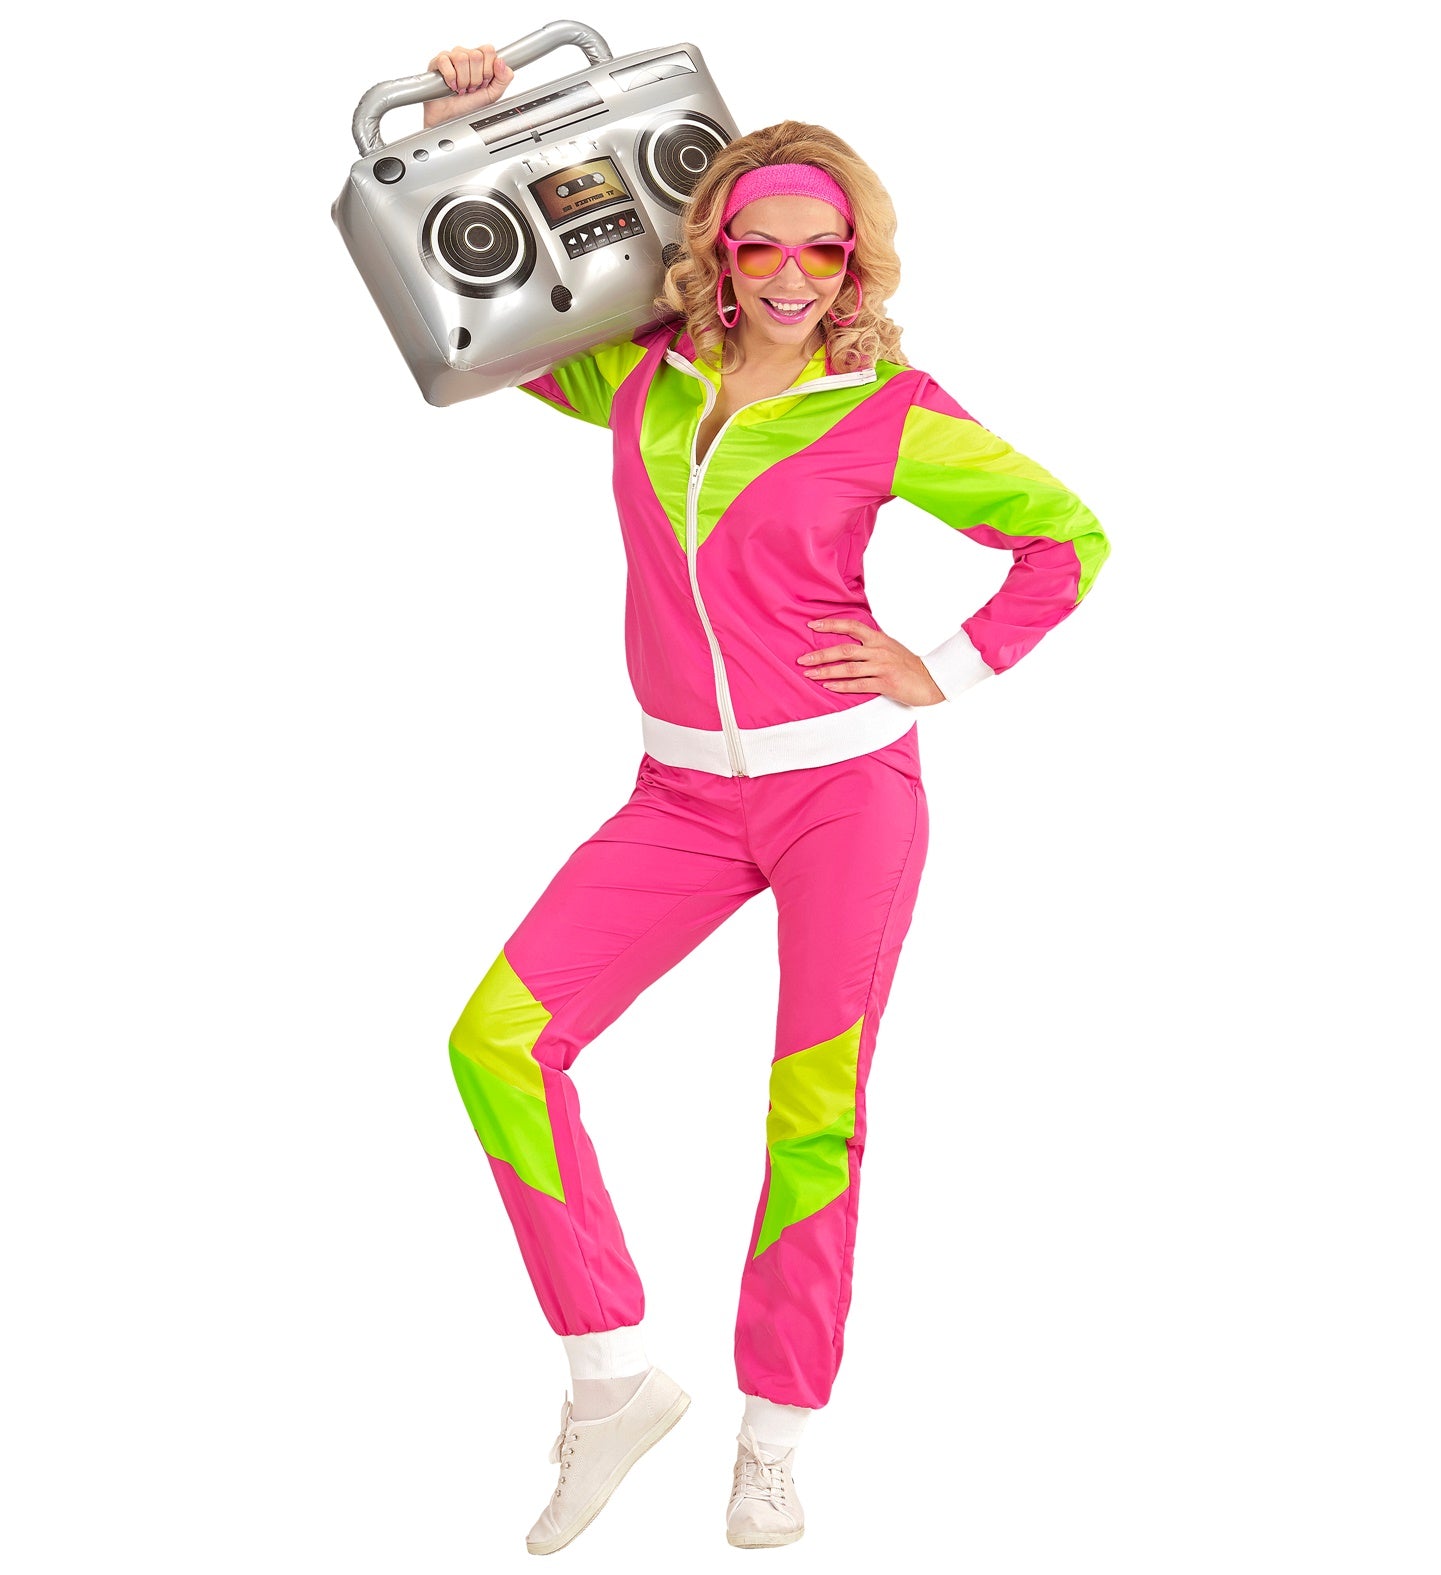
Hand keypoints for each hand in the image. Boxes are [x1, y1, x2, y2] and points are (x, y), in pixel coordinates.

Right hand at [424, 44, 514, 127]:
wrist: (451, 118)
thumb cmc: (469, 106)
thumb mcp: (493, 95)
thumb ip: (504, 78)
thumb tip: (501, 61)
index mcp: (481, 60)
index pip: (489, 50)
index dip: (488, 70)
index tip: (483, 83)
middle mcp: (467, 55)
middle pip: (476, 55)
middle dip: (475, 78)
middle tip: (471, 88)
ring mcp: (452, 56)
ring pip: (462, 58)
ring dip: (463, 80)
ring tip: (461, 88)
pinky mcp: (438, 61)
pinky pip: (446, 62)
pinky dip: (450, 78)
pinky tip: (451, 85)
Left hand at [797, 618, 946, 705]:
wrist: (932, 680)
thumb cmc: (907, 665)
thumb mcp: (889, 647)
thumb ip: (870, 643)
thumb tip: (848, 640)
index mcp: (878, 638)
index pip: (851, 626)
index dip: (831, 624)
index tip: (812, 625)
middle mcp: (879, 650)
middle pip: (844, 649)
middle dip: (820, 654)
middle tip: (802, 659)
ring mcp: (882, 666)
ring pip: (848, 668)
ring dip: (826, 671)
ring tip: (809, 674)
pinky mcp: (886, 683)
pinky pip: (859, 684)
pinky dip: (841, 685)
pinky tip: (828, 686)